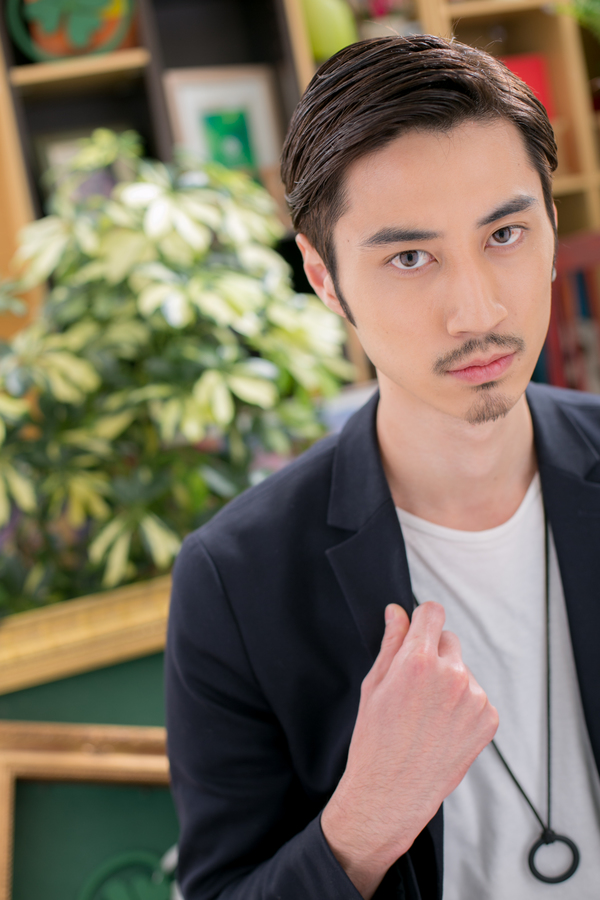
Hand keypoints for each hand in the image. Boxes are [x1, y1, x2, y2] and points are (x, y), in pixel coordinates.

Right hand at [321, 601, 497, 898]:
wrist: (392, 793)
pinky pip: (475, 697)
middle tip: (414, 685)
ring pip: (461, 670)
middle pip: (448, 640)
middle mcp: (451, 675)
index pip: (432, 612)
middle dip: (433, 654)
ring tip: (426, 714)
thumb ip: (391, 643)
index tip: (417, 632)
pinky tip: (442, 728)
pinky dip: (462, 706)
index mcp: (418, 661)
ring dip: (448, 682)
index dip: (422, 619)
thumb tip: (397, 612)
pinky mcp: (488, 719)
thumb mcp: (374, 685)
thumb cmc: (375, 739)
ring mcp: (474, 698)